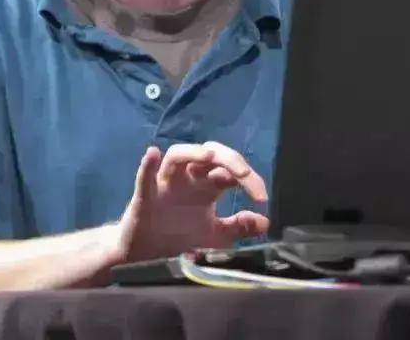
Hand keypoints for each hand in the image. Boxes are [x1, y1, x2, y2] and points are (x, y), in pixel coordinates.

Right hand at [116, 141, 269, 262]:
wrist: (145, 257)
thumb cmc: (179, 238)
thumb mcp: (215, 235)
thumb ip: (239, 227)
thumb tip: (265, 222)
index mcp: (206, 186)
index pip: (231, 171)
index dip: (249, 179)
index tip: (262, 198)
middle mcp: (188, 179)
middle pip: (208, 155)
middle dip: (229, 159)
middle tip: (245, 176)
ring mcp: (165, 185)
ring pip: (177, 156)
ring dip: (193, 152)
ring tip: (209, 155)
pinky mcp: (144, 196)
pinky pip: (144, 177)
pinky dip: (148, 165)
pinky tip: (153, 154)